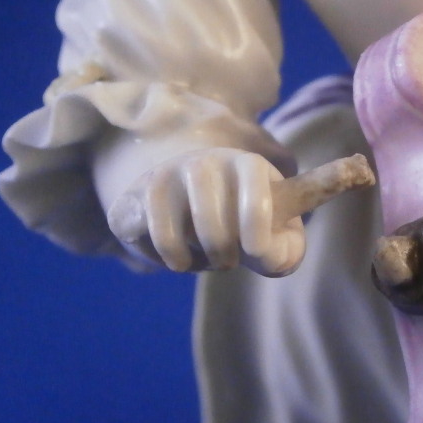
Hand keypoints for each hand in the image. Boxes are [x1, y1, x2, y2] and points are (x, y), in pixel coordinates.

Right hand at [106, 148, 304, 276]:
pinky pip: (145, 235)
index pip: (253, 179)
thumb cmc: (249, 231)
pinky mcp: (136, 194)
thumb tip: (263, 253)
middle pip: (209, 214)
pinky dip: (164, 258)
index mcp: (249, 165)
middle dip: (221, 251)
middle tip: (229, 262)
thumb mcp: (279, 243)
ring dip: (190, 258)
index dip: (255, 218)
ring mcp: (167, 173)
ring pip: (172, 229)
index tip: (255, 251)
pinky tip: (178, 256)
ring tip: (203, 260)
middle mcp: (206, 161)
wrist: (201, 219)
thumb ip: (285, 252)